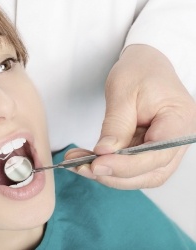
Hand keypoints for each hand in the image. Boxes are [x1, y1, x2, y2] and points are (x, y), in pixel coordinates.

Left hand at [66, 45, 195, 188]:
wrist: (146, 66)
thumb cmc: (139, 72)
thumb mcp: (123, 93)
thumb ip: (116, 125)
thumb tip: (103, 153)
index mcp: (179, 120)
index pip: (156, 154)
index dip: (126, 165)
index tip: (96, 164)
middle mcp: (179, 140)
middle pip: (150, 172)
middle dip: (113, 175)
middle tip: (82, 167)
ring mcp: (167, 149)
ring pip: (141, 176)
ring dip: (108, 175)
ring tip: (78, 164)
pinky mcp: (151, 151)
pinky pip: (133, 167)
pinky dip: (110, 167)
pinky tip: (87, 160)